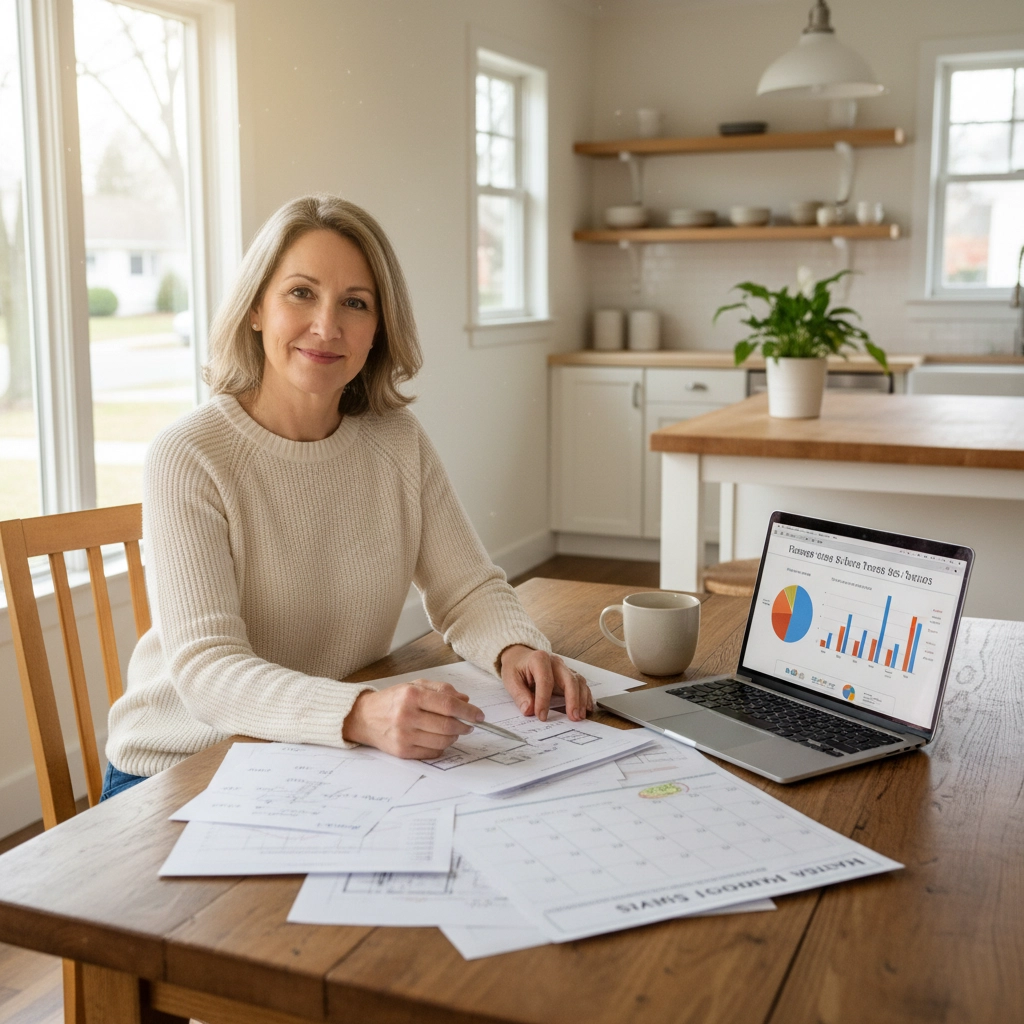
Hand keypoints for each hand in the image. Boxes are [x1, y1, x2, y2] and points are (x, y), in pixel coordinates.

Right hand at [342, 680, 483, 757]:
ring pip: (443, 741)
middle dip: (465, 726)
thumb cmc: (392, 700)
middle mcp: (407, 715)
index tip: (479, 715)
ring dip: (454, 736)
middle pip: (448, 725)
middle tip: (469, 724)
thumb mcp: (415, 686)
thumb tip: (465, 699)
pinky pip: (433, 752)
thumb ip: (441, 690)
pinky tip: (438, 738)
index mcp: (411, 695)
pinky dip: (441, 746)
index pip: (448, 705)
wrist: (364, 717)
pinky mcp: (403, 752)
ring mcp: (404, 736)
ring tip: (453, 730)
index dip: (468, 711)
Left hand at [499, 646, 593, 722]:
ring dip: (581, 700)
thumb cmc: (516, 667)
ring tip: (579, 716)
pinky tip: (586, 709)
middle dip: (573, 699)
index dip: (544, 700)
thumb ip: (519, 695)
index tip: (541, 716)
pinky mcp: (569, 675)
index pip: (545, 680)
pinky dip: (585, 697)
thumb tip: (529, 710)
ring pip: (579, 682)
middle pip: (569, 679)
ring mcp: (564, 668)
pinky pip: (581, 685)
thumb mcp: (511, 679)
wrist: (521, 657)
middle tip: (573, 717)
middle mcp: (555, 662)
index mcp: (539, 659)